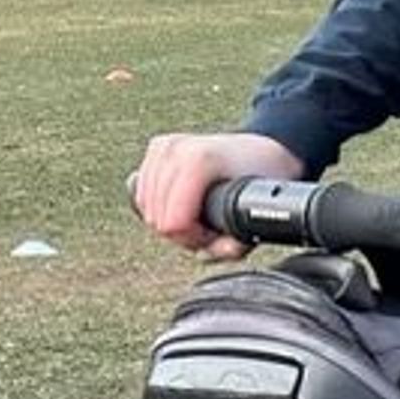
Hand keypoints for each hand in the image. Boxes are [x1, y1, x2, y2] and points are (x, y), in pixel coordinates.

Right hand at [129, 129, 310, 257]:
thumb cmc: (257, 182)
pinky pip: (141, 191)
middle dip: (182, 232)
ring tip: (197, 215)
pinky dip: (158, 204)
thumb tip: (212, 253)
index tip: (213, 234)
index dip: (193, 239)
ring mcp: (164, 145)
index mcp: (200, 161)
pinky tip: (180, 202)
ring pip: (146, 206)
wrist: (258, 151)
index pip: (172, 223)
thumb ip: (233, 245)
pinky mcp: (157, 146)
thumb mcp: (253, 217)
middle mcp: (177, 148)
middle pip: (157, 218)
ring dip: (169, 219)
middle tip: (207, 228)